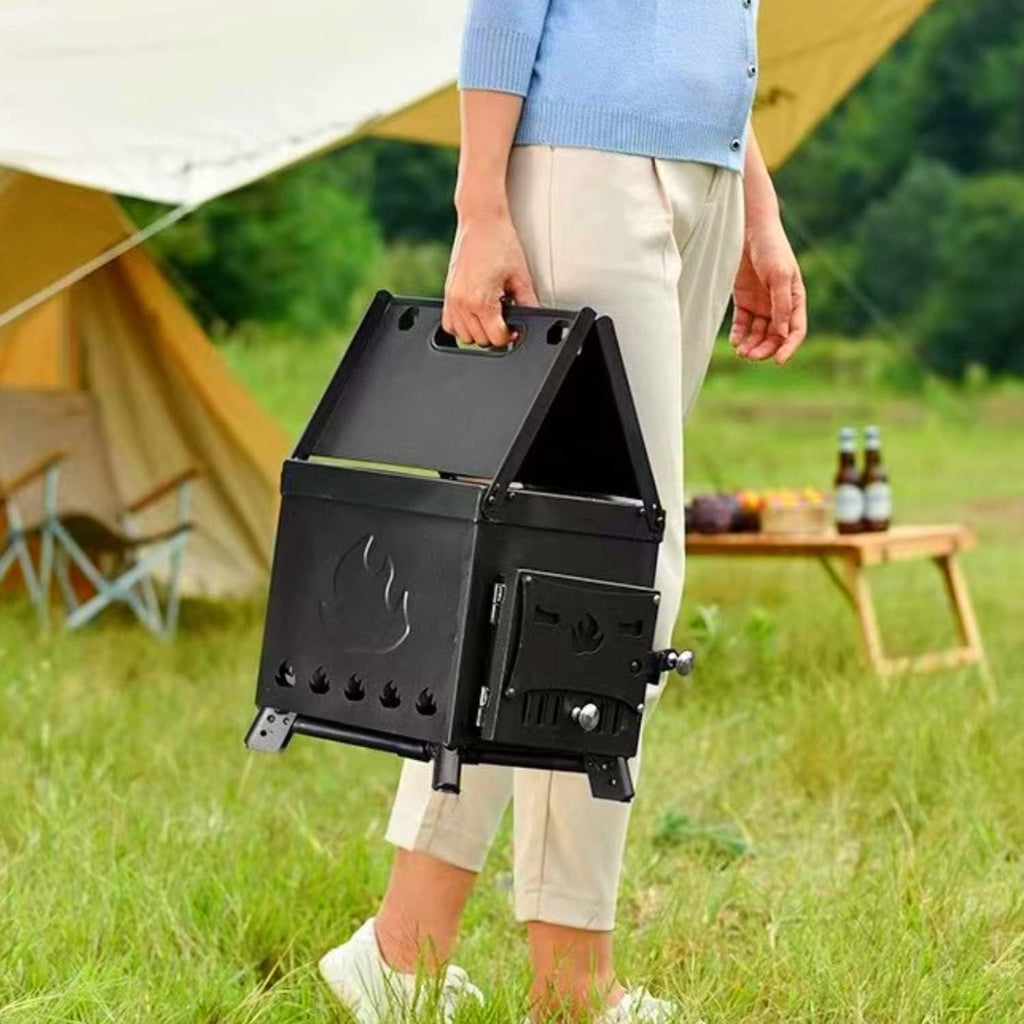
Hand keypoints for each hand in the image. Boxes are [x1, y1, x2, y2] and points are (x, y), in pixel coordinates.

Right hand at [443, 209, 538, 346]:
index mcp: (480, 300)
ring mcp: (452, 299)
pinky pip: (449, 324)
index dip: (509, 336)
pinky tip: (475, 314)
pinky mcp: (447, 294)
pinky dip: (462, 325)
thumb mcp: (521, 276)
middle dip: (495, 333)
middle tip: (505, 318)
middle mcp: (462, 303)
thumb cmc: (500, 241)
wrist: (481, 220)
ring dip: (479, 331)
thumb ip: (528, 303)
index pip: (495, 338)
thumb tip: (533, 319)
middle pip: (480, 340)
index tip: (515, 329)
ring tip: (491, 315)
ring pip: (464, 336)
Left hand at [729, 217, 806, 363]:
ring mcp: (761, 304)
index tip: (778, 361)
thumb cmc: (771, 249)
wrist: (749, 230)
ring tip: (741, 352)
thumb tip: (783, 333)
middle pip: (775, 336)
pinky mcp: (744, 301)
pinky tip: (734, 340)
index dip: (788, 347)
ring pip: (758, 334)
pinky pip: (742, 324)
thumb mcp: (780, 276)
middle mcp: (779, 305)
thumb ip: (781, 305)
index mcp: (795, 299)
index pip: (795, 330)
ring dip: (751, 345)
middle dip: (764, 349)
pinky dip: (739, 334)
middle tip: (750, 356)